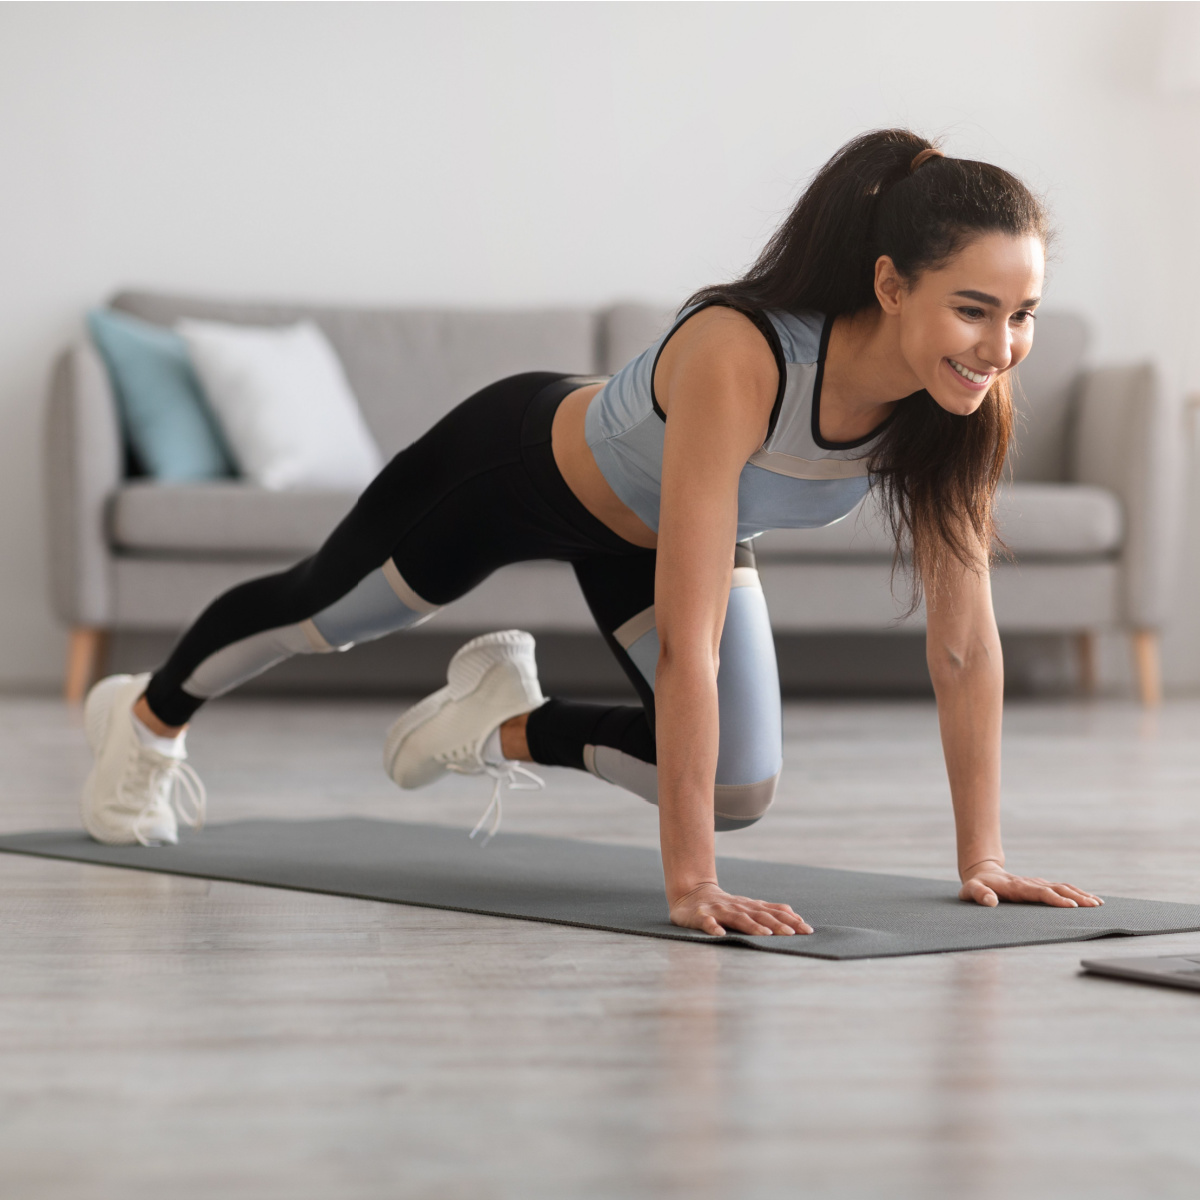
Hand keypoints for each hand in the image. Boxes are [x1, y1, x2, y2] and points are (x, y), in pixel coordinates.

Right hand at [669, 882, 812, 936]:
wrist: (691, 893)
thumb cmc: (725, 905)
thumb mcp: (749, 906)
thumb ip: (770, 910)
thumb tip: (796, 916)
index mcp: (750, 907)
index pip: (774, 913)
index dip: (790, 921)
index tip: (807, 930)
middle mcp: (738, 907)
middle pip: (760, 916)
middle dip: (777, 925)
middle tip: (792, 934)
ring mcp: (719, 911)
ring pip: (738, 919)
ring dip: (752, 926)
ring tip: (765, 935)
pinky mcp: (701, 916)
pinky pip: (707, 922)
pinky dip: (713, 928)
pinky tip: (719, 934)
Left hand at [959, 860, 1102, 908]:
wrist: (982, 873)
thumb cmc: (977, 885)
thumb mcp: (971, 890)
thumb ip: (979, 895)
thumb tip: (990, 901)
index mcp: (1017, 887)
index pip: (1040, 893)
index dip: (1055, 899)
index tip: (1071, 906)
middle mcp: (1031, 883)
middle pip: (1057, 888)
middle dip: (1076, 897)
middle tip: (1094, 906)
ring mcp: (1037, 883)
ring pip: (1062, 887)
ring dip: (1080, 894)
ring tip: (1098, 904)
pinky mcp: (1040, 886)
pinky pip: (1061, 888)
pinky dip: (1077, 893)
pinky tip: (1090, 900)